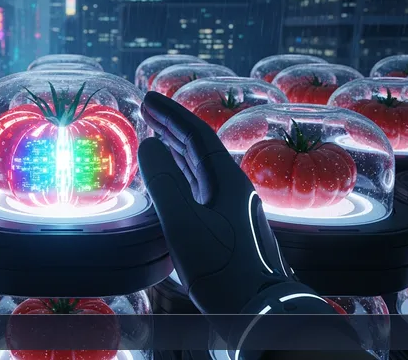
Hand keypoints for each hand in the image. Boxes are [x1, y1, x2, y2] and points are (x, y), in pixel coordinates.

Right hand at [138, 92, 289, 314]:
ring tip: (156, 133)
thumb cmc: (222, 269)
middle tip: (148, 109)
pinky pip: (200, 186)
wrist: (258, 310)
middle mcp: (232, 188)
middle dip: (173, 125)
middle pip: (200, 146)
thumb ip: (164, 183)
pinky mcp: (226, 225)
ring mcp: (231, 207)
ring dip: (177, 147)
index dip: (172, 114)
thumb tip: (149, 146)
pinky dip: (181, 172)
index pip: (197, 135)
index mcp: (228, 181)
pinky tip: (172, 176)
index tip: (149, 98)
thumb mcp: (184, 224)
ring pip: (200, 166)